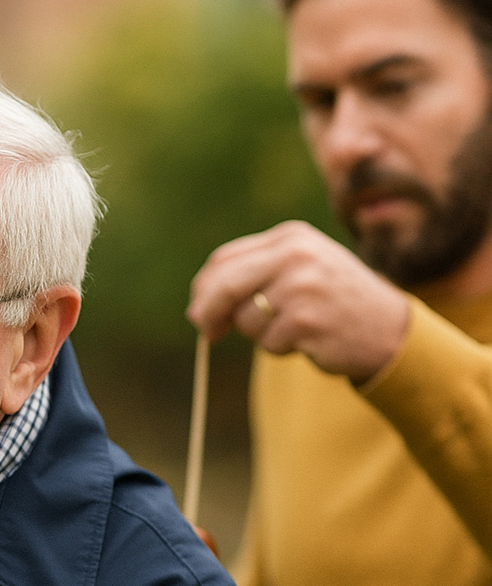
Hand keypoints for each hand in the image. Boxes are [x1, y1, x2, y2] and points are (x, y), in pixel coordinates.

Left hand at [187, 221, 410, 382]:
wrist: (388, 327)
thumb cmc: (336, 300)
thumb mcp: (300, 271)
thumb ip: (254, 277)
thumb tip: (197, 309)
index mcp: (290, 237)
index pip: (225, 260)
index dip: (205, 288)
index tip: (198, 310)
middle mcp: (295, 256)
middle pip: (225, 285)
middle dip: (209, 312)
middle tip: (208, 333)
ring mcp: (301, 286)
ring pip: (247, 319)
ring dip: (260, 334)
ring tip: (296, 327)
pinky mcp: (305, 320)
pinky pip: (268, 342)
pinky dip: (280, 347)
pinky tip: (308, 339)